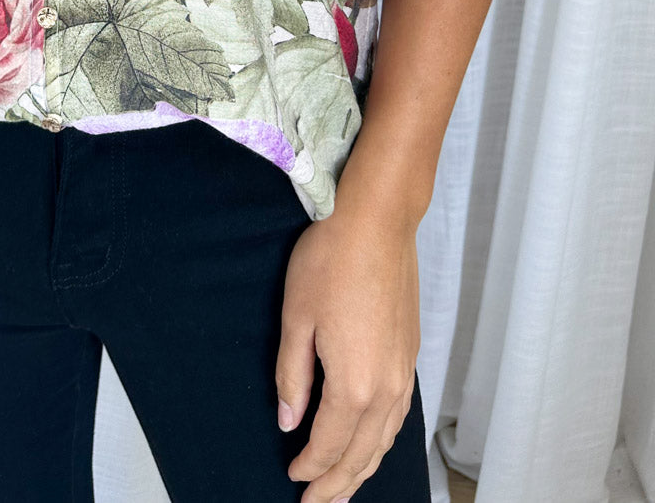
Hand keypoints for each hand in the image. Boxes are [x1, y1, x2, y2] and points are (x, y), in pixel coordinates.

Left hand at [275, 196, 419, 499]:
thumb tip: (288, 421)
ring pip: (385, 440)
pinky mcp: (410, 355)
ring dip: (363, 469)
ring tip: (343, 489)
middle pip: (362, 454)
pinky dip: (382, 441)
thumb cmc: (330, 262)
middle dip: (337, 485)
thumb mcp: (295, 319)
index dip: (309, 469)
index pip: (329, 446)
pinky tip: (372, 443)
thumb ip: (292, 377)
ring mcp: (403, 372)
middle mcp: (386, 389)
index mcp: (353, 385)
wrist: (377, 222)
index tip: (291, 479)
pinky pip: (398, 417)